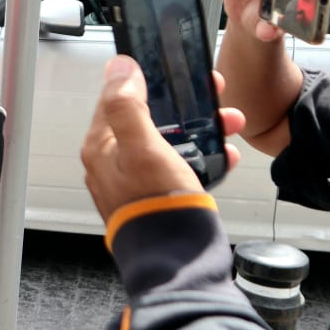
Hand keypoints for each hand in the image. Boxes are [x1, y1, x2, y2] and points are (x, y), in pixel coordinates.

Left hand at [81, 55, 244, 219]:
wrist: (175, 261)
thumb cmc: (155, 207)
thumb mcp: (142, 148)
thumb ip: (126, 106)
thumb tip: (117, 69)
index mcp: (101, 148)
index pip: (116, 98)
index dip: (146, 80)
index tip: (173, 71)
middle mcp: (113, 163)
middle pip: (148, 119)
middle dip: (183, 106)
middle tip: (212, 98)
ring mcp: (136, 181)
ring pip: (168, 141)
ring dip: (199, 129)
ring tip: (228, 125)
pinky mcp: (158, 195)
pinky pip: (179, 166)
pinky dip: (202, 158)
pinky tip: (223, 156)